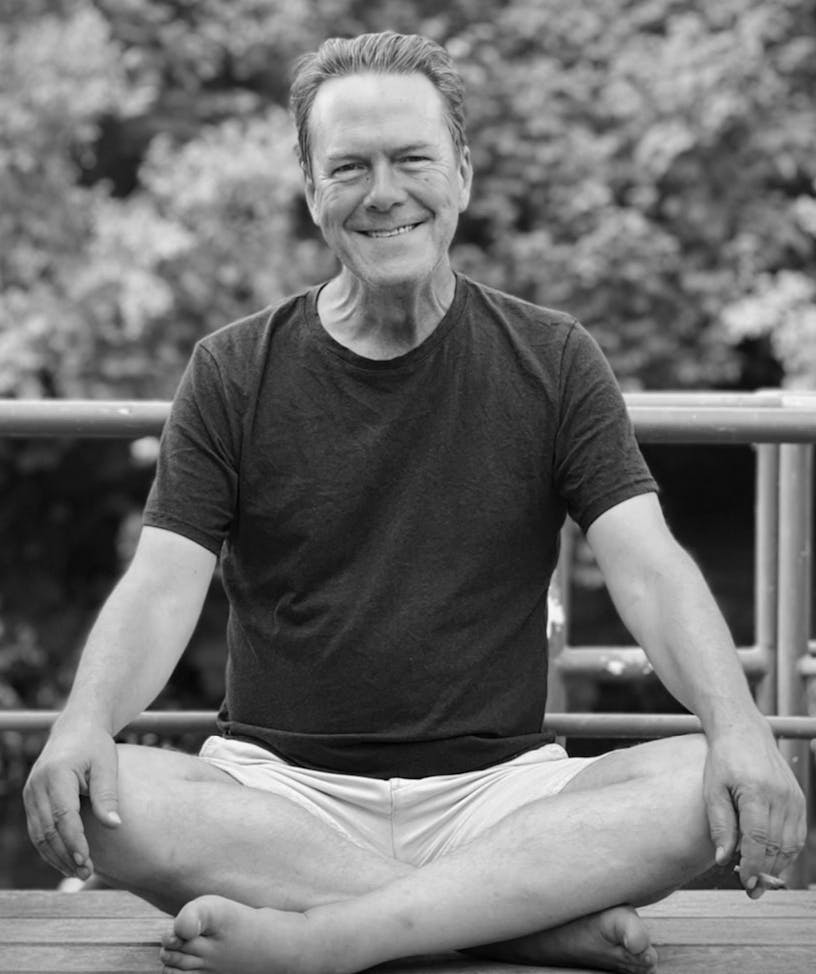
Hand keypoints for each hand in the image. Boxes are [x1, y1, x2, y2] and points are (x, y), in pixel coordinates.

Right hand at [23, 722, 120, 879]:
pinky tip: (66, 859)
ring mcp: (30, 793)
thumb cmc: (95, 746)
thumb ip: (107, 794)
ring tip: (78, 872)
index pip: (63, 816)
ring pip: (39, 834)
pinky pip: (37, 830)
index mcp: (56, 774)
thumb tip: (114, 825)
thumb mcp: (107, 764)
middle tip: (87, 873)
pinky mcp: (31, 800)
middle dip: (66, 854)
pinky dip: (49, 847)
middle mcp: (37, 785)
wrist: (75, 728)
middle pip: (48, 830)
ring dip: (56, 856)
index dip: (74, 841)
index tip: (86, 860)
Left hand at [703, 721, 806, 896]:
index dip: (753, 865)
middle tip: (749, 887)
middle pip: (777, 847)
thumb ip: (719, 824)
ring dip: (776, 865)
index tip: (744, 883)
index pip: (759, 839)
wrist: (744, 731)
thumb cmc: (723, 760)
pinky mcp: (799, 799)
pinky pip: (798, 835)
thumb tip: (722, 859)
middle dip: (764, 872)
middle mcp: (781, 796)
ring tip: (758, 877)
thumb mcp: (712, 789)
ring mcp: (794, 798)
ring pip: (791, 845)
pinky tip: (771, 859)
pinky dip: (787, 852)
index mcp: (756, 792)